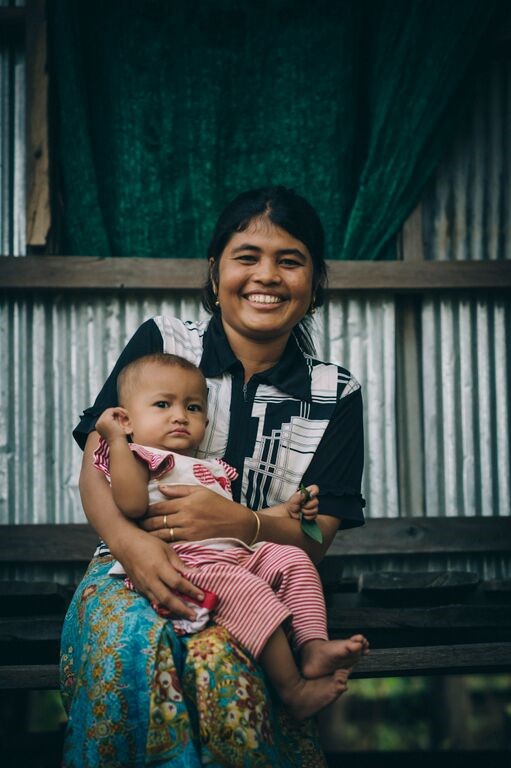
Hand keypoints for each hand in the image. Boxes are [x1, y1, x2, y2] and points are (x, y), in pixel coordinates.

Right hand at [96, 407, 130, 442]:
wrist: (117, 443)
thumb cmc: (117, 438)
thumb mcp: (113, 429)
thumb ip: (112, 423)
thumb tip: (116, 414)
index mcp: (99, 426)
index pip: (105, 416)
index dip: (113, 415)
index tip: (121, 416)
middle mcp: (98, 423)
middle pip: (106, 412)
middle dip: (115, 411)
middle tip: (124, 414)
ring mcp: (101, 421)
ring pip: (109, 410)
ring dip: (118, 411)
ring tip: (124, 415)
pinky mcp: (105, 419)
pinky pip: (112, 410)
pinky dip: (118, 411)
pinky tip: (123, 415)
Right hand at [114, 528, 204, 619]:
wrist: (125, 545)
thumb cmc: (148, 544)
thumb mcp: (167, 550)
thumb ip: (180, 564)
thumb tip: (197, 573)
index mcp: (159, 567)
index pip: (177, 583)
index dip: (191, 591)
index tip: (202, 597)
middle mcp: (150, 579)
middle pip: (168, 599)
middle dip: (182, 609)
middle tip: (195, 616)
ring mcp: (143, 586)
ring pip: (159, 603)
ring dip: (173, 611)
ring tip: (185, 616)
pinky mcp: (139, 589)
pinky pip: (152, 601)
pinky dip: (163, 607)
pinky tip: (171, 609)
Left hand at [140, 484, 254, 542]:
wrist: (237, 523)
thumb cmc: (218, 504)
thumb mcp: (200, 491)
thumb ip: (179, 490)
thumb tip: (160, 488)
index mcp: (185, 502)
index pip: (159, 507)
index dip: (145, 510)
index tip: (136, 511)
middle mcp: (184, 517)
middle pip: (156, 521)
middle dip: (142, 523)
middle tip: (133, 525)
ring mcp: (188, 531)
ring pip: (161, 534)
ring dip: (148, 535)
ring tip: (139, 535)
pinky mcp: (192, 542)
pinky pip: (172, 544)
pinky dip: (162, 544)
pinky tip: (154, 545)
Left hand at [286, 484, 318, 520]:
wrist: (290, 514)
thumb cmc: (291, 504)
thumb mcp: (293, 500)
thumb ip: (298, 496)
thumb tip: (304, 494)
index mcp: (307, 493)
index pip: (315, 488)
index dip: (315, 491)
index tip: (311, 495)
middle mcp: (311, 499)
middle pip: (316, 501)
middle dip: (308, 505)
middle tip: (302, 507)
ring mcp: (313, 507)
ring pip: (315, 510)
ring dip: (307, 512)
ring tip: (301, 511)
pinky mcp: (313, 514)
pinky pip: (314, 516)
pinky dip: (308, 516)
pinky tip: (303, 515)